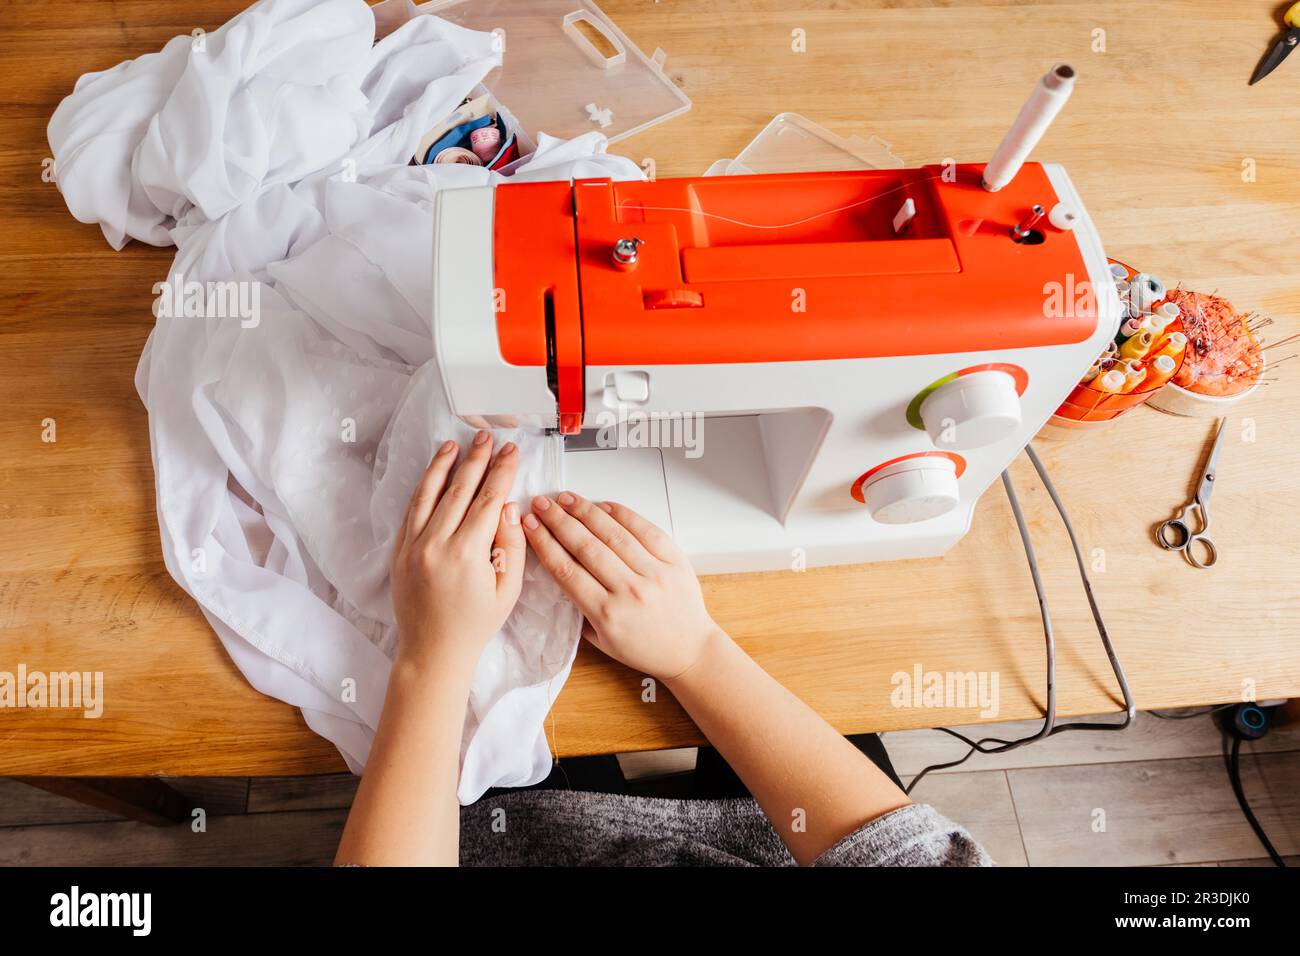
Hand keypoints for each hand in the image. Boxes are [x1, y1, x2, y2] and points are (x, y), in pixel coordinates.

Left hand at [389, 431, 525, 672]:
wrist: (433, 651)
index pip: (488, 499)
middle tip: (486, 437)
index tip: (511, 451)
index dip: (501, 471)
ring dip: (443, 466)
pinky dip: (422, 489)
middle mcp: (436, 545)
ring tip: (454, 445)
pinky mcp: (399, 552)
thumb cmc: (473, 625)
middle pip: (459, 489)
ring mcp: (413, 546)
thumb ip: (511, 545)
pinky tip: (432, 474)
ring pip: (428, 494)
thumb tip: (510, 507)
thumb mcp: (507, 590)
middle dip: (476, 459)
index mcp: (467, 554)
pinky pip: (411, 511)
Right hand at [521, 492, 722, 680]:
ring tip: (566, 499)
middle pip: (586, 546)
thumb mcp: (601, 640)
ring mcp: (654, 574)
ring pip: (613, 534)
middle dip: (559, 521)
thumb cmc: (645, 648)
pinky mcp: (674, 561)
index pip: (566, 570)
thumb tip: (560, 569)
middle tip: (541, 504)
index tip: (530, 526)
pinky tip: (603, 505)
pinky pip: (645, 530)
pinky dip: (622, 514)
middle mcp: (630, 591)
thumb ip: (579, 609)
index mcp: (607, 614)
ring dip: (586, 512)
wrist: (689, 651)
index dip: (544, 543)